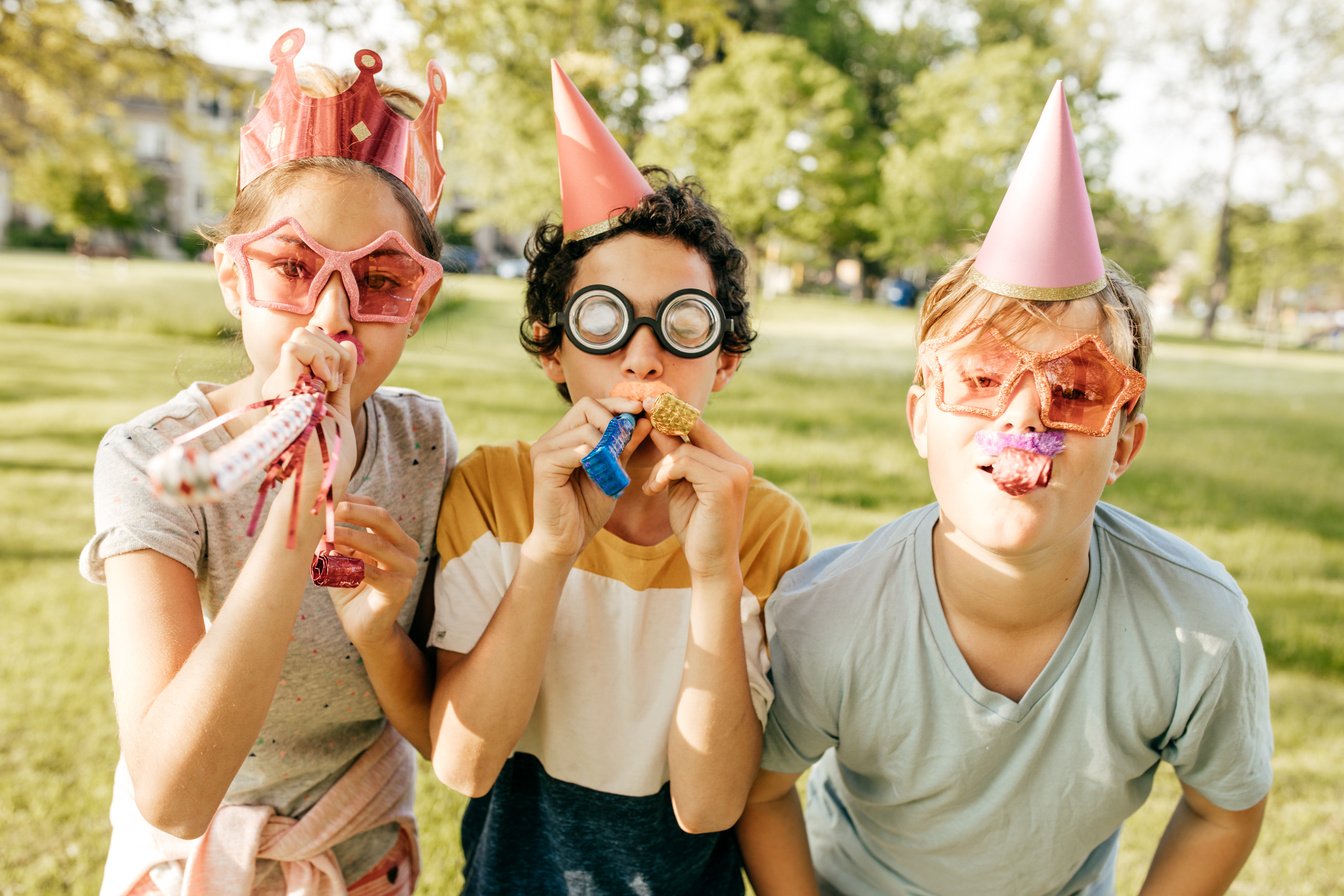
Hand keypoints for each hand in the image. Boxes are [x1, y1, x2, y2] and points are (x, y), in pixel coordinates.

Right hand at [264, 326, 358, 495]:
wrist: (325, 478)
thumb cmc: (331, 454)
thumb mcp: (339, 407)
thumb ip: (342, 377)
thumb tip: (348, 344)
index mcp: (293, 388)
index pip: (311, 344)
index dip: (334, 354)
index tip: (342, 383)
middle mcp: (282, 384)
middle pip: (306, 333)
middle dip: (333, 350)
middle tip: (338, 384)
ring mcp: (279, 385)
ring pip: (302, 335)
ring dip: (329, 356)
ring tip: (332, 388)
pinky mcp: (280, 388)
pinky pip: (295, 347)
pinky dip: (320, 360)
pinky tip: (326, 387)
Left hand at [324, 494, 422, 648]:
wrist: (365, 630)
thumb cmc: (351, 589)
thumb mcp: (342, 557)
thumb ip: (335, 537)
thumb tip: (314, 514)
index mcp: (397, 538)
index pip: (376, 510)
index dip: (352, 501)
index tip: (326, 498)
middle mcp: (407, 549)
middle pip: (382, 519)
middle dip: (353, 511)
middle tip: (327, 509)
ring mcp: (407, 570)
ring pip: (377, 544)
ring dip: (347, 536)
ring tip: (324, 535)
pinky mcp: (400, 590)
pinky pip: (374, 573)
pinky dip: (351, 566)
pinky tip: (331, 563)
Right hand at [525, 396, 650, 561]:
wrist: (566, 540)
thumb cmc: (587, 507)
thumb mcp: (613, 471)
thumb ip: (624, 446)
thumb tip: (644, 419)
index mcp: (565, 436)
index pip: (590, 404)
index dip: (616, 404)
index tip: (640, 408)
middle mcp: (551, 438)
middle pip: (586, 406)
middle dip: (613, 420)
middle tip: (626, 441)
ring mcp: (544, 449)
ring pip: (585, 430)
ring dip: (608, 447)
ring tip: (614, 470)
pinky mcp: (543, 465)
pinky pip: (575, 450)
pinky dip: (594, 459)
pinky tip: (601, 473)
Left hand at [640, 410, 752, 580]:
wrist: (710, 563)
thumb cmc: (696, 526)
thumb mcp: (680, 484)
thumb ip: (673, 456)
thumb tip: (656, 424)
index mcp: (732, 460)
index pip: (700, 426)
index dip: (674, 413)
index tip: (649, 404)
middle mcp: (738, 461)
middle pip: (694, 427)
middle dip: (664, 420)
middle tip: (640, 413)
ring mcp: (735, 472)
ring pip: (684, 448)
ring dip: (660, 465)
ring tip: (653, 486)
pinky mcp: (724, 484)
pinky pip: (683, 462)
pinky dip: (664, 473)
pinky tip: (655, 490)